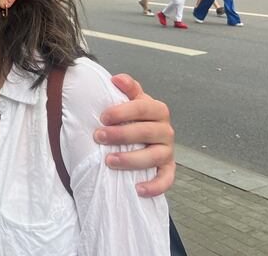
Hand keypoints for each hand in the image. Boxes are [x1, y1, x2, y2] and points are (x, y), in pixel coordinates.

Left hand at [96, 74, 174, 196]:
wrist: (142, 135)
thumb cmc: (132, 116)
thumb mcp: (130, 100)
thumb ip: (127, 87)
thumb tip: (116, 79)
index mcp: (157, 109)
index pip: (143, 107)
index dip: (123, 112)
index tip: (103, 117)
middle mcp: (166, 130)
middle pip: (147, 132)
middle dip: (121, 135)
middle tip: (98, 137)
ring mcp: (168, 150)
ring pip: (155, 156)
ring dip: (131, 159)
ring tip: (109, 161)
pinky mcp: (168, 168)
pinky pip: (166, 179)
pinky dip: (155, 186)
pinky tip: (138, 189)